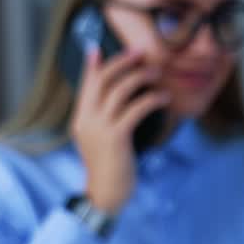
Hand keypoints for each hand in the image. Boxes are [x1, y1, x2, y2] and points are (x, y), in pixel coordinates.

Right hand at [69, 48, 169, 214]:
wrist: (105, 194)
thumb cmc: (108, 168)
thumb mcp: (99, 141)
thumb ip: (103, 121)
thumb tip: (119, 101)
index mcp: (81, 120)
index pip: (86, 86)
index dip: (92, 66)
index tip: (97, 48)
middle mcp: (86, 120)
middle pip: (102, 81)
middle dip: (122, 63)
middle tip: (140, 52)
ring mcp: (100, 129)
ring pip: (119, 91)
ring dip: (140, 78)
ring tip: (156, 73)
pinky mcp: (116, 137)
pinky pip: (135, 109)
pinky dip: (151, 99)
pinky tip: (163, 98)